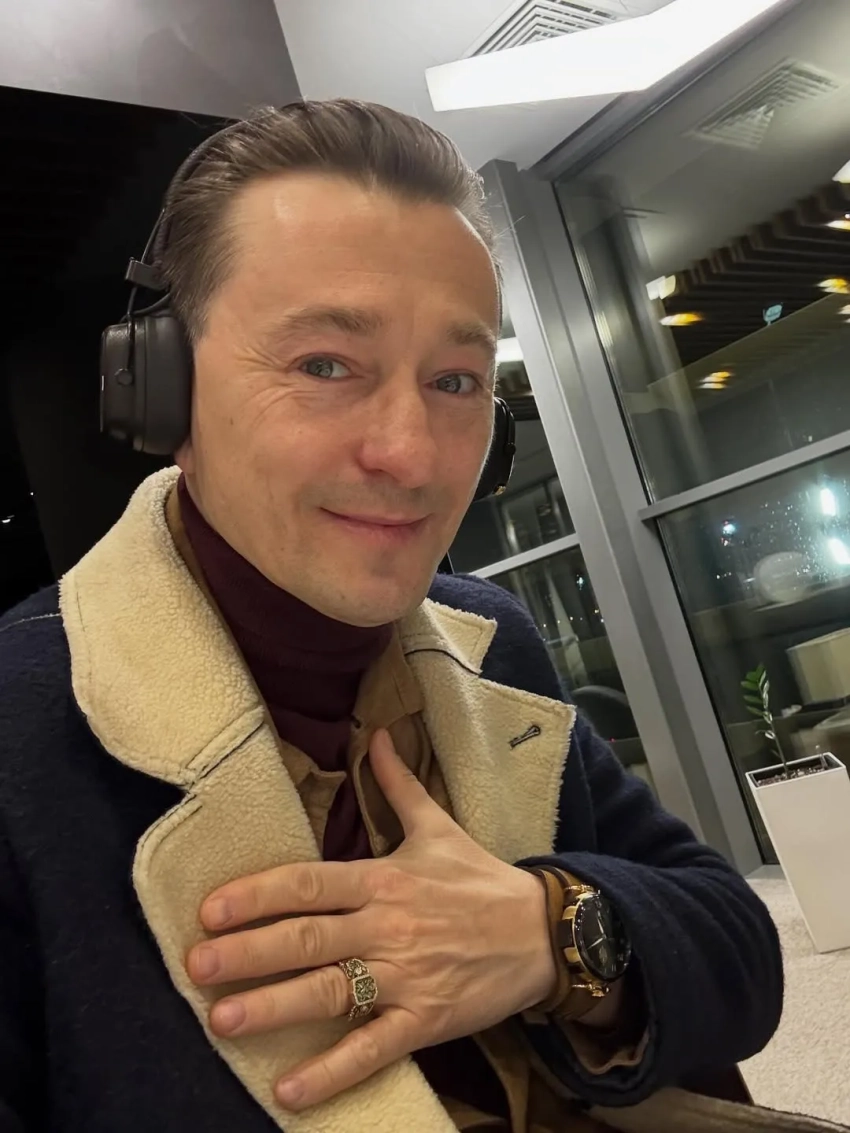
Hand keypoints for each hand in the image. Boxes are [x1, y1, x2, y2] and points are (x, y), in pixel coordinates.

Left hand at [186, 728, 556, 1110]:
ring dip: (274, 1007)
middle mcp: (387, 925)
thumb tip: (376, 733)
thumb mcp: (438, 825)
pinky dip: (332, 1072)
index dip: (258, 894)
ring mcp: (405, 975)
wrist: (543, 931)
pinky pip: (373, 1048)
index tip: (210, 909)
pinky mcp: (426, 1020)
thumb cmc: (481, 879)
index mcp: (384, 878)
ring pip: (331, 992)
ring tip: (222, 1021)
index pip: (310, 883)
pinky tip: (289, 1091)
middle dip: (248, 952)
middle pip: (307, 938)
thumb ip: (398, 784)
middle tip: (196, 965)